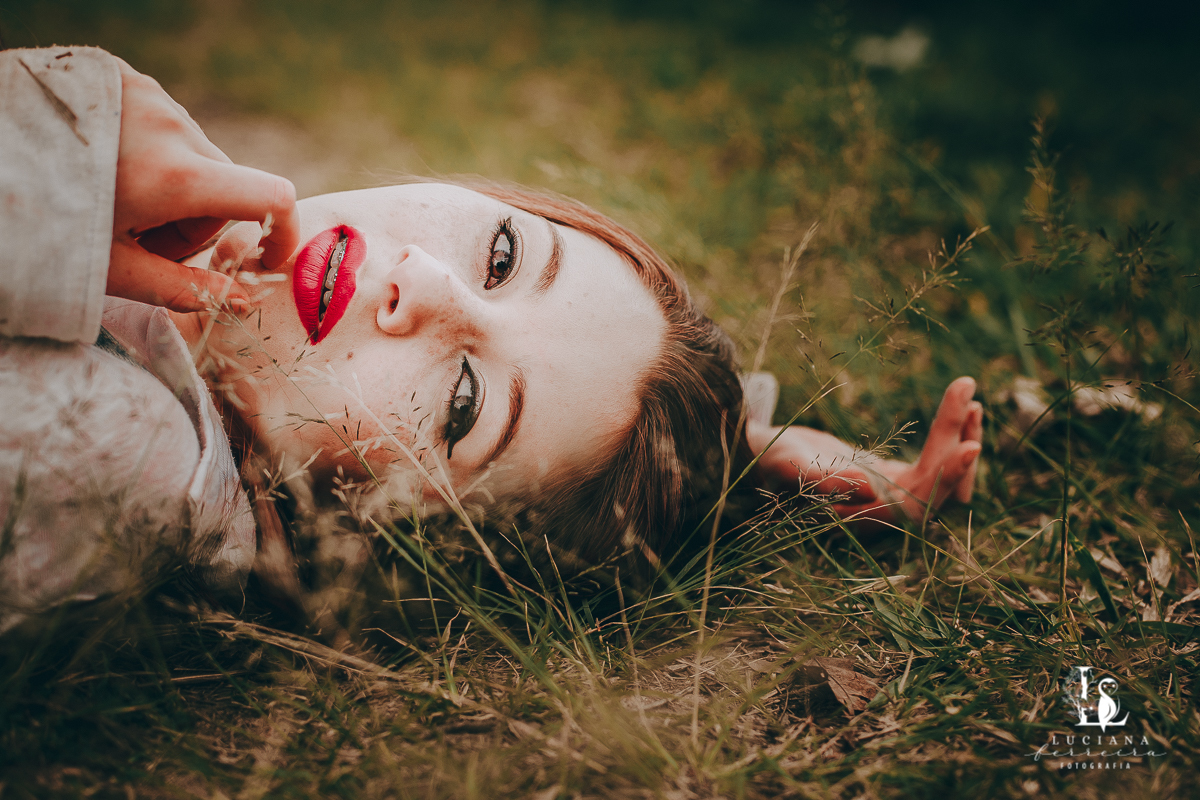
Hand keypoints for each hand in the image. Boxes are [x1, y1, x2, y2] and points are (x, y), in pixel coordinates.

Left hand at [106, 59, 298, 311]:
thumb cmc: (37, 225)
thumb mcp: (111, 269)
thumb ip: (185, 289)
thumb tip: (243, 304)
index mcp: (174, 176)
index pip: (273, 196)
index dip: (284, 233)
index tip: (269, 259)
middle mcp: (172, 125)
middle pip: (226, 185)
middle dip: (199, 222)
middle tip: (142, 243)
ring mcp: (149, 96)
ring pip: (197, 157)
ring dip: (174, 190)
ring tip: (115, 204)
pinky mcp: (127, 80)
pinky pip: (166, 127)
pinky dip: (150, 155)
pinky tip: (106, 170)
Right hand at [749, 376, 983, 525]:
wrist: (758, 456)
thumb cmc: (768, 460)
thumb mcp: (791, 465)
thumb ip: (825, 480)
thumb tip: (872, 487)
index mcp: (862, 517)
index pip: (917, 503)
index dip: (946, 477)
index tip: (970, 444)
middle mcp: (883, 514)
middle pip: (939, 485)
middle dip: (956, 439)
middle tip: (967, 388)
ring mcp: (891, 497)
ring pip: (944, 475)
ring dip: (960, 435)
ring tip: (968, 392)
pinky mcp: (893, 480)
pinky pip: (936, 463)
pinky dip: (951, 435)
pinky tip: (964, 407)